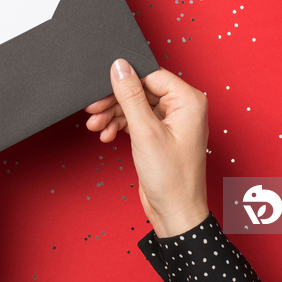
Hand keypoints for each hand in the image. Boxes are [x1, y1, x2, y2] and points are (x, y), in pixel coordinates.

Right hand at [85, 59, 208, 237]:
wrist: (174, 213)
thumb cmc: (172, 179)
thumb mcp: (145, 132)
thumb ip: (130, 96)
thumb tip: (119, 67)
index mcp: (188, 101)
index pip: (151, 75)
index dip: (125, 80)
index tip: (102, 86)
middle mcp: (182, 108)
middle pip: (141, 90)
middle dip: (115, 100)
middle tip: (93, 108)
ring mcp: (170, 121)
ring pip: (135, 105)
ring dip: (113, 114)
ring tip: (96, 125)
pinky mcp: (159, 134)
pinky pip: (136, 120)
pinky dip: (119, 125)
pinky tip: (106, 134)